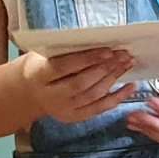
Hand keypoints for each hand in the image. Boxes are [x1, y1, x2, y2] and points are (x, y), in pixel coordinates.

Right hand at [15, 48, 134, 124]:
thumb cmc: (40, 67)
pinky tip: (131, 85)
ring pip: (93, 95)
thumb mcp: (42, 55)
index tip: (107, 50)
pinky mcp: (75, 117)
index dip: (87, 59)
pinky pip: (100, 108)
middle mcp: (50, 97)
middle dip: (105, 68)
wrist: (27, 94)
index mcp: (38, 76)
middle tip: (123, 55)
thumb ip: (63, 51)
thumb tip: (96, 40)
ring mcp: (63, 110)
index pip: (63, 67)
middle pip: (81, 83)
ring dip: (113, 78)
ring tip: (128, 63)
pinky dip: (118, 97)